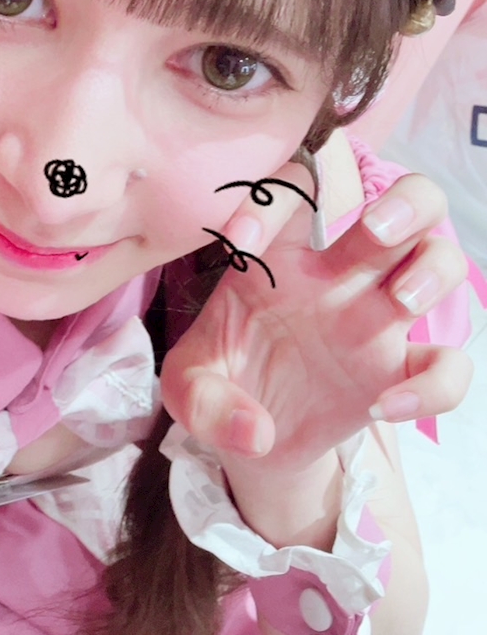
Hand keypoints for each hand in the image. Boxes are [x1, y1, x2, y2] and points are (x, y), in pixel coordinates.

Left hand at [161, 170, 472, 474]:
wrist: (252, 443)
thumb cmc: (221, 387)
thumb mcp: (187, 388)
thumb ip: (202, 400)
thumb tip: (254, 431)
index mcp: (282, 255)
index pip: (296, 191)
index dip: (273, 199)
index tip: (239, 245)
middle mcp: (341, 275)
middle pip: (408, 202)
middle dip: (406, 202)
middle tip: (377, 231)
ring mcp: (377, 318)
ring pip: (441, 259)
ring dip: (433, 270)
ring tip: (400, 301)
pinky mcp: (398, 370)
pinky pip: (448, 364)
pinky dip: (434, 385)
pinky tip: (386, 406)